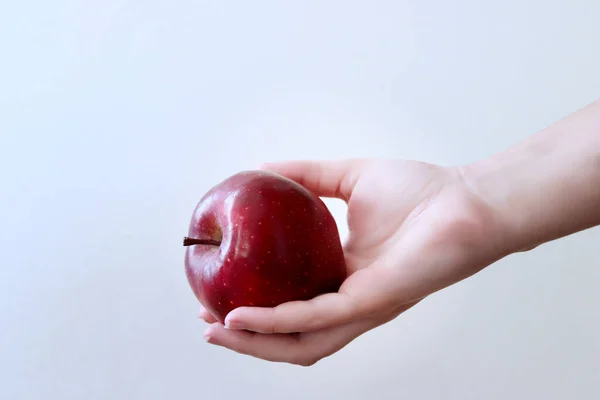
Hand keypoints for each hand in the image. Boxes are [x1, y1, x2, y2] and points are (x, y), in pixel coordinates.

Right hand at [200, 159, 509, 365]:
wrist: (468, 200)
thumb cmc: (422, 192)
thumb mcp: (349, 177)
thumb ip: (307, 175)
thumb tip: (261, 167)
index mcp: (342, 277)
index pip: (291, 304)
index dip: (254, 307)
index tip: (216, 295)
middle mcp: (349, 301)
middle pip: (289, 337)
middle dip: (245, 339)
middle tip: (207, 325)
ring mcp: (361, 307)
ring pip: (299, 343)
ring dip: (253, 344)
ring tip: (216, 332)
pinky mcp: (373, 301)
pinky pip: (317, 319)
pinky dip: (277, 322)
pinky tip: (244, 317)